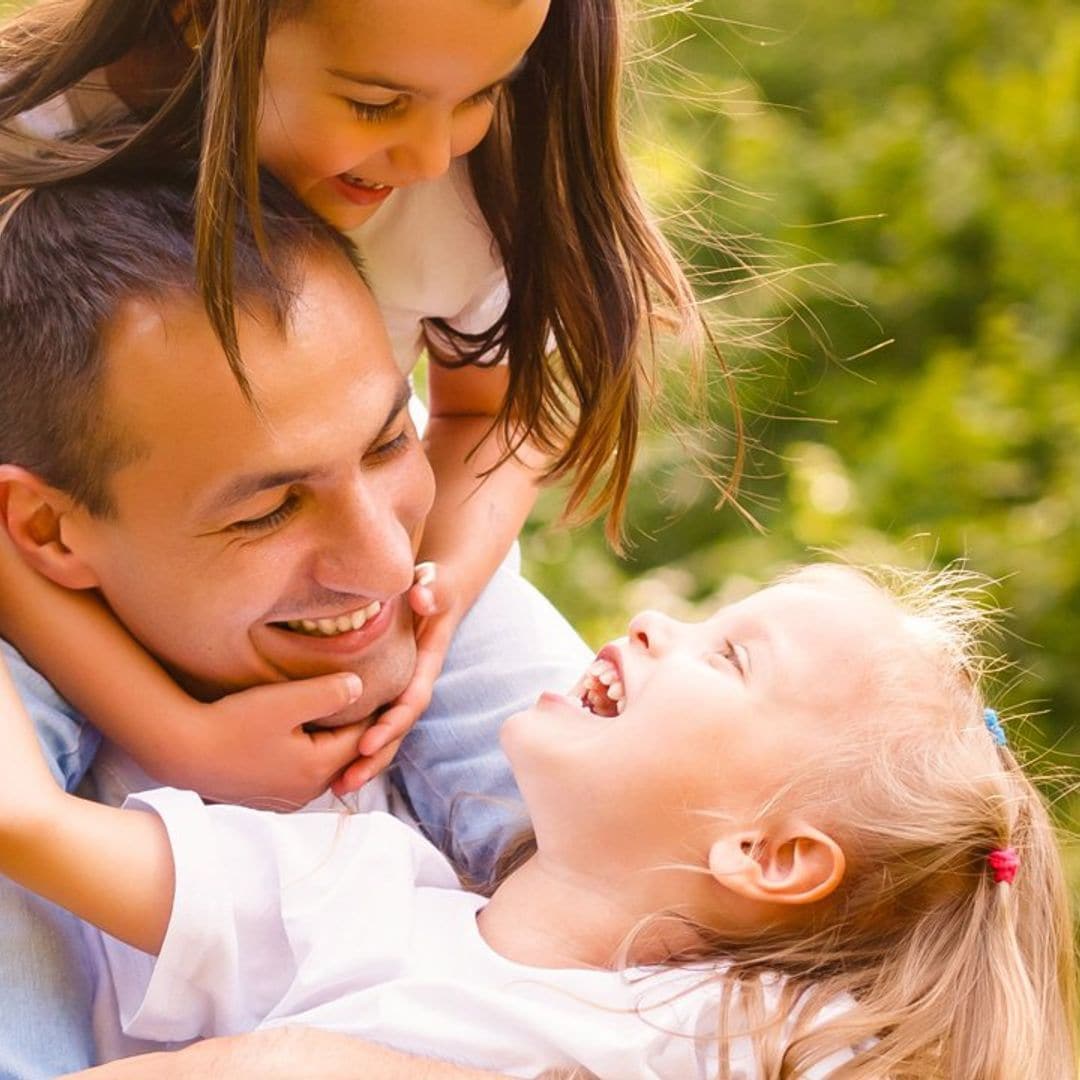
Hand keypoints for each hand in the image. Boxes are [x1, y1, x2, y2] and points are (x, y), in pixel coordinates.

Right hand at [165, 673, 368, 808]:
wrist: (180, 752)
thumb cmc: (232, 723)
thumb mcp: (286, 701)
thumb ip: (330, 693)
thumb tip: (360, 687)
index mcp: (319, 768)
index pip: (364, 737)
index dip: (370, 710)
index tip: (370, 685)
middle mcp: (308, 792)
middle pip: (348, 753)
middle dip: (355, 726)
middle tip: (354, 694)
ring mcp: (288, 798)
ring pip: (326, 762)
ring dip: (331, 738)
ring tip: (328, 708)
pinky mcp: (269, 797)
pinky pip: (303, 771)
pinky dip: (310, 750)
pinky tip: (300, 730)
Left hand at [332, 562, 460, 795]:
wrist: (438, 591)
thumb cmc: (434, 586)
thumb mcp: (437, 583)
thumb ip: (434, 588)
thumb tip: (422, 597)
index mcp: (426, 665)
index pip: (411, 701)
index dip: (391, 724)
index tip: (366, 744)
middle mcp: (413, 684)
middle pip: (397, 729)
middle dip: (375, 758)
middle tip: (346, 780)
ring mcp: (399, 690)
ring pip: (385, 733)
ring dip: (364, 763)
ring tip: (336, 788)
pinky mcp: (384, 690)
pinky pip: (371, 723)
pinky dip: (354, 747)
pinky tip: (330, 766)